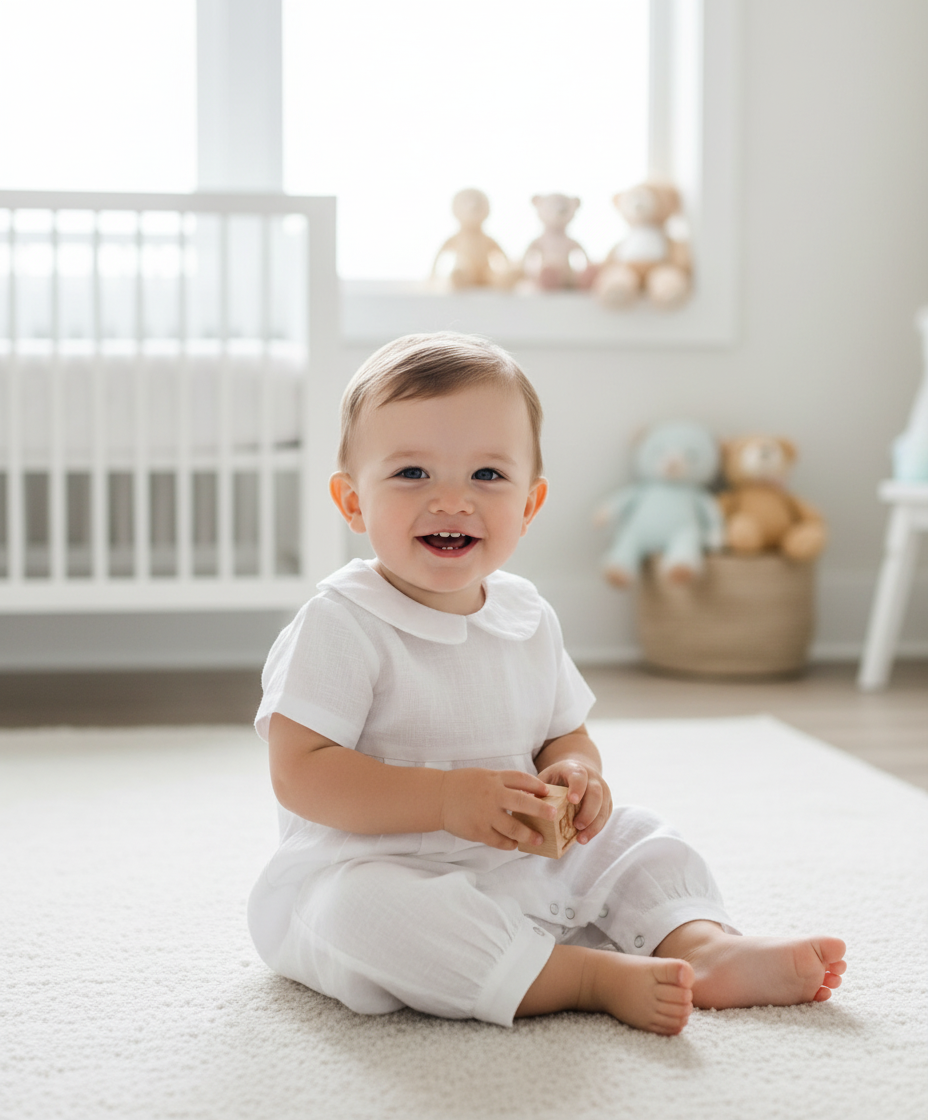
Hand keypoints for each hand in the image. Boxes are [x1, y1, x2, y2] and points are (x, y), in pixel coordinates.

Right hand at [439, 768, 554, 850]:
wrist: (438, 797)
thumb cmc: (463, 785)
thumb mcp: (484, 776)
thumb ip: (503, 783)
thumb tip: (528, 793)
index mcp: (494, 779)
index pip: (521, 779)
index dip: (537, 785)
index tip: (548, 792)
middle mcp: (492, 796)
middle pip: (522, 803)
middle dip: (540, 810)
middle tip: (553, 815)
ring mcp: (485, 815)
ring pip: (513, 827)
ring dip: (528, 834)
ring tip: (538, 839)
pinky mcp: (478, 831)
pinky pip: (499, 841)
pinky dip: (509, 844)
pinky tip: (515, 844)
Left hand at [535, 758, 612, 844]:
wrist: (577, 770)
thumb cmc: (557, 777)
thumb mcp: (546, 777)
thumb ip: (538, 788)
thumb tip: (522, 802)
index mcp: (574, 769)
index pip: (579, 776)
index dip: (577, 787)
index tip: (572, 800)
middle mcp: (592, 778)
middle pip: (596, 793)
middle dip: (588, 811)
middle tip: (577, 826)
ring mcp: (602, 789)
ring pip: (604, 806)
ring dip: (594, 824)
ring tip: (581, 839)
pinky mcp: (607, 801)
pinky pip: (606, 815)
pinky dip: (597, 827)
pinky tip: (586, 837)